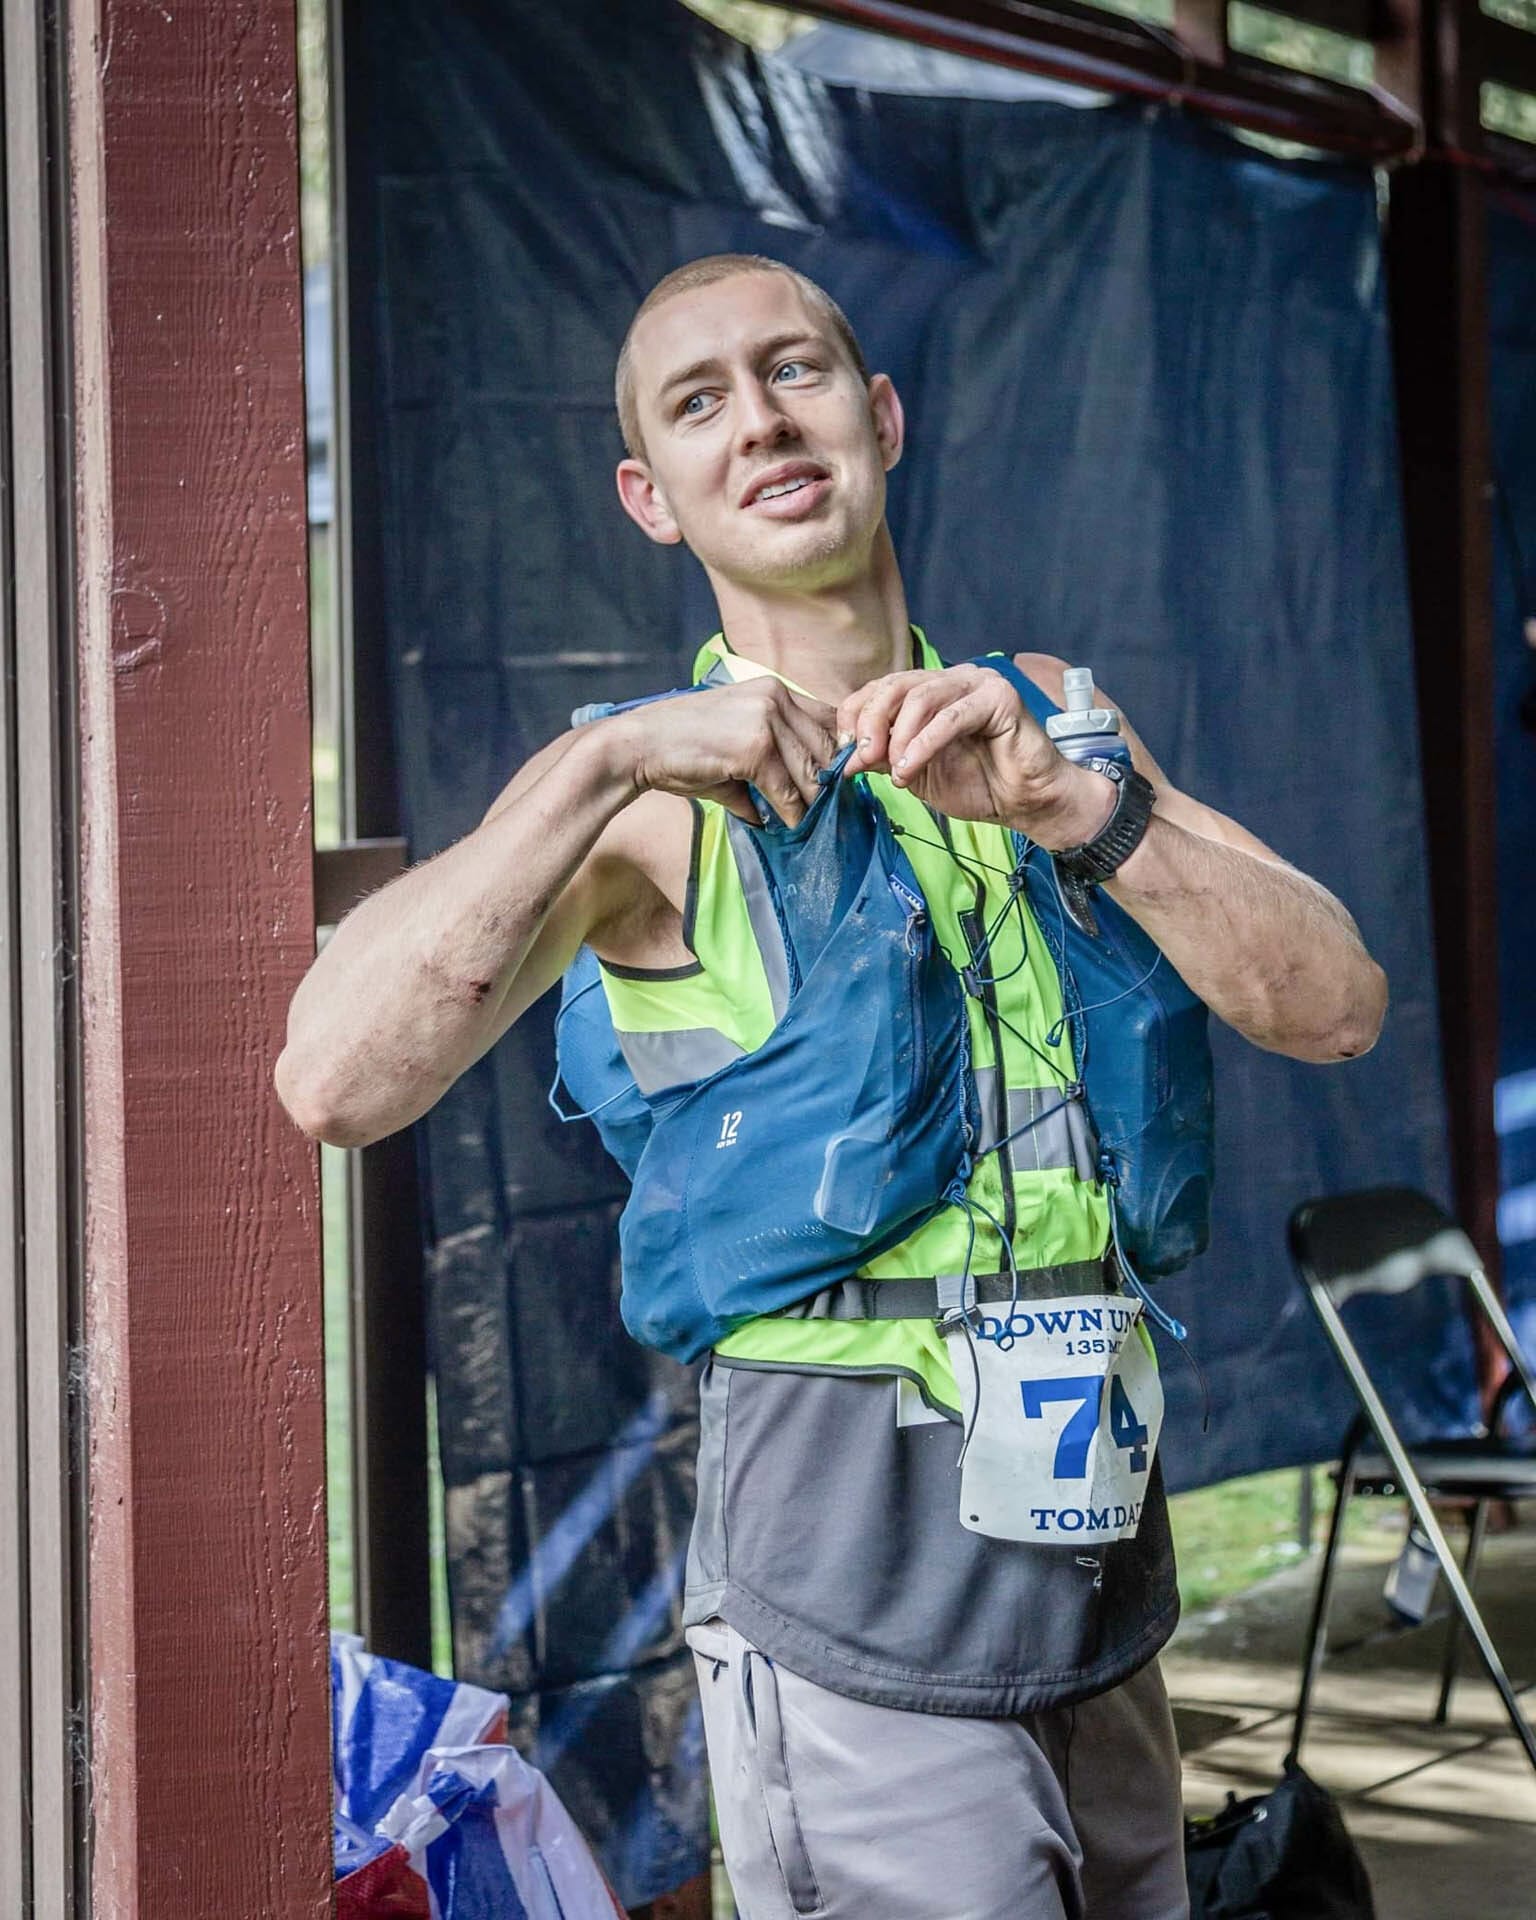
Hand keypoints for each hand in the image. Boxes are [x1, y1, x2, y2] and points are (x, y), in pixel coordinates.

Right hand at [611, 676, 839, 825]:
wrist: (638, 746)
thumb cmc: (683, 749)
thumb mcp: (737, 745)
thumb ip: (772, 766)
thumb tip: (796, 805)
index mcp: (774, 690)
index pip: (827, 720)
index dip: (835, 753)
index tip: (831, 782)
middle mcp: (775, 696)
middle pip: (826, 745)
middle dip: (828, 782)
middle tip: (828, 809)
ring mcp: (766, 720)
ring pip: (811, 771)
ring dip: (812, 802)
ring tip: (809, 822)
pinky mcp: (755, 748)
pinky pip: (788, 790)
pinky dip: (792, 813)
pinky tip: (788, 825)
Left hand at [837, 664, 1115, 847]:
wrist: (1025, 803)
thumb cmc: (976, 784)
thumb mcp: (915, 773)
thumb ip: (884, 758)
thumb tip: (845, 758)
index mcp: (929, 691)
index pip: (879, 688)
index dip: (855, 716)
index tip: (845, 753)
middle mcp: (951, 679)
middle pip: (894, 686)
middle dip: (870, 723)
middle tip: (861, 758)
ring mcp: (976, 683)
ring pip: (920, 697)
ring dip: (898, 738)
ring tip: (896, 772)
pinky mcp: (999, 697)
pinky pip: (951, 717)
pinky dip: (923, 744)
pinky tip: (909, 768)